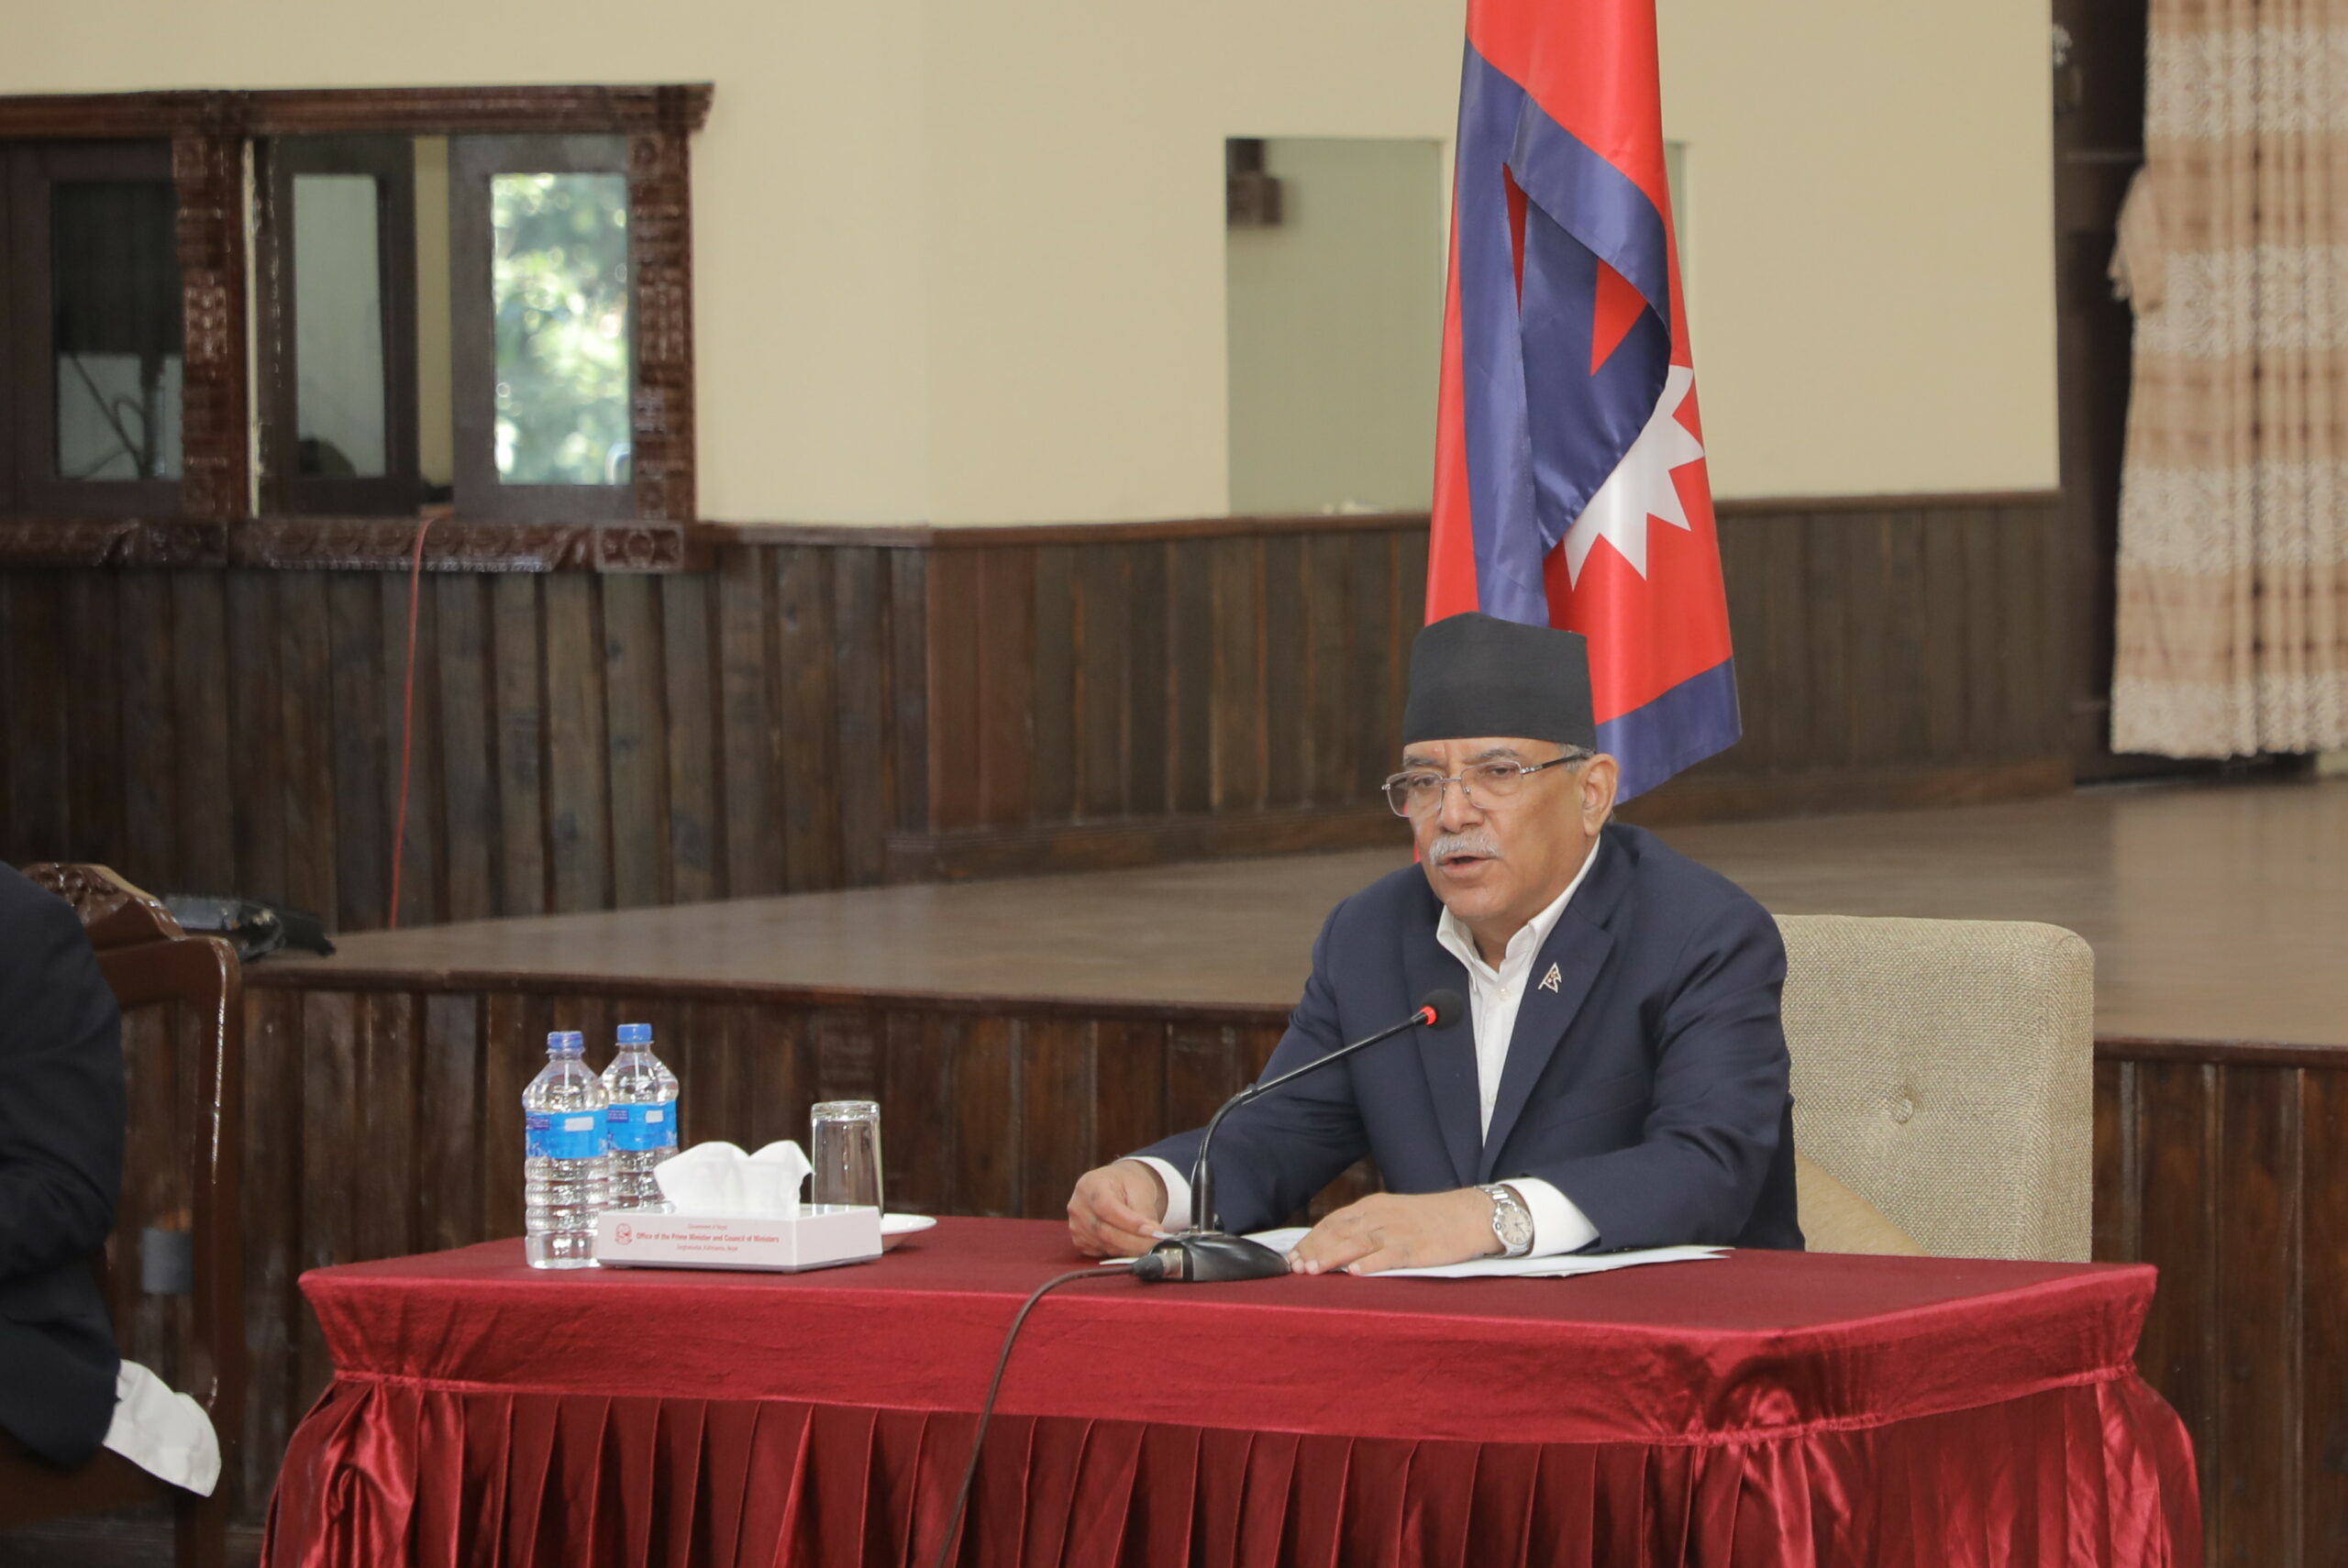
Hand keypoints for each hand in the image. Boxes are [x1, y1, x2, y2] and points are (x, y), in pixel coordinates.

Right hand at [1067, 1160, 1170, 1257]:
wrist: (1115, 1186)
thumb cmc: (1126, 1184)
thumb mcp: (1139, 1188)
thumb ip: (1143, 1211)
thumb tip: (1152, 1235)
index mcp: (1090, 1185)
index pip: (1108, 1208)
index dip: (1130, 1223)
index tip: (1152, 1230)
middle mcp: (1078, 1206)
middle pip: (1105, 1231)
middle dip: (1135, 1241)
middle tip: (1157, 1241)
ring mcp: (1076, 1225)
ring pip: (1105, 1245)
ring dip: (1130, 1249)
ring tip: (1149, 1243)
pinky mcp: (1080, 1241)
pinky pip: (1102, 1252)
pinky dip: (1121, 1252)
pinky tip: (1133, 1245)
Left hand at [1285, 1188, 1499, 1275]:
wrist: (1471, 1214)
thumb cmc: (1431, 1219)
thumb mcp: (1393, 1215)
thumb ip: (1367, 1227)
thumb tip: (1335, 1246)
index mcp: (1374, 1206)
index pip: (1333, 1222)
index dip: (1311, 1239)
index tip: (1292, 1257)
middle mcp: (1382, 1215)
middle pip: (1340, 1232)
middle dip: (1314, 1250)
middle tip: (1294, 1268)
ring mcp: (1399, 1231)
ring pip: (1358, 1242)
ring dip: (1332, 1257)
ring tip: (1313, 1271)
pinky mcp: (1417, 1247)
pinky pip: (1390, 1255)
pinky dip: (1371, 1263)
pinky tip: (1355, 1272)